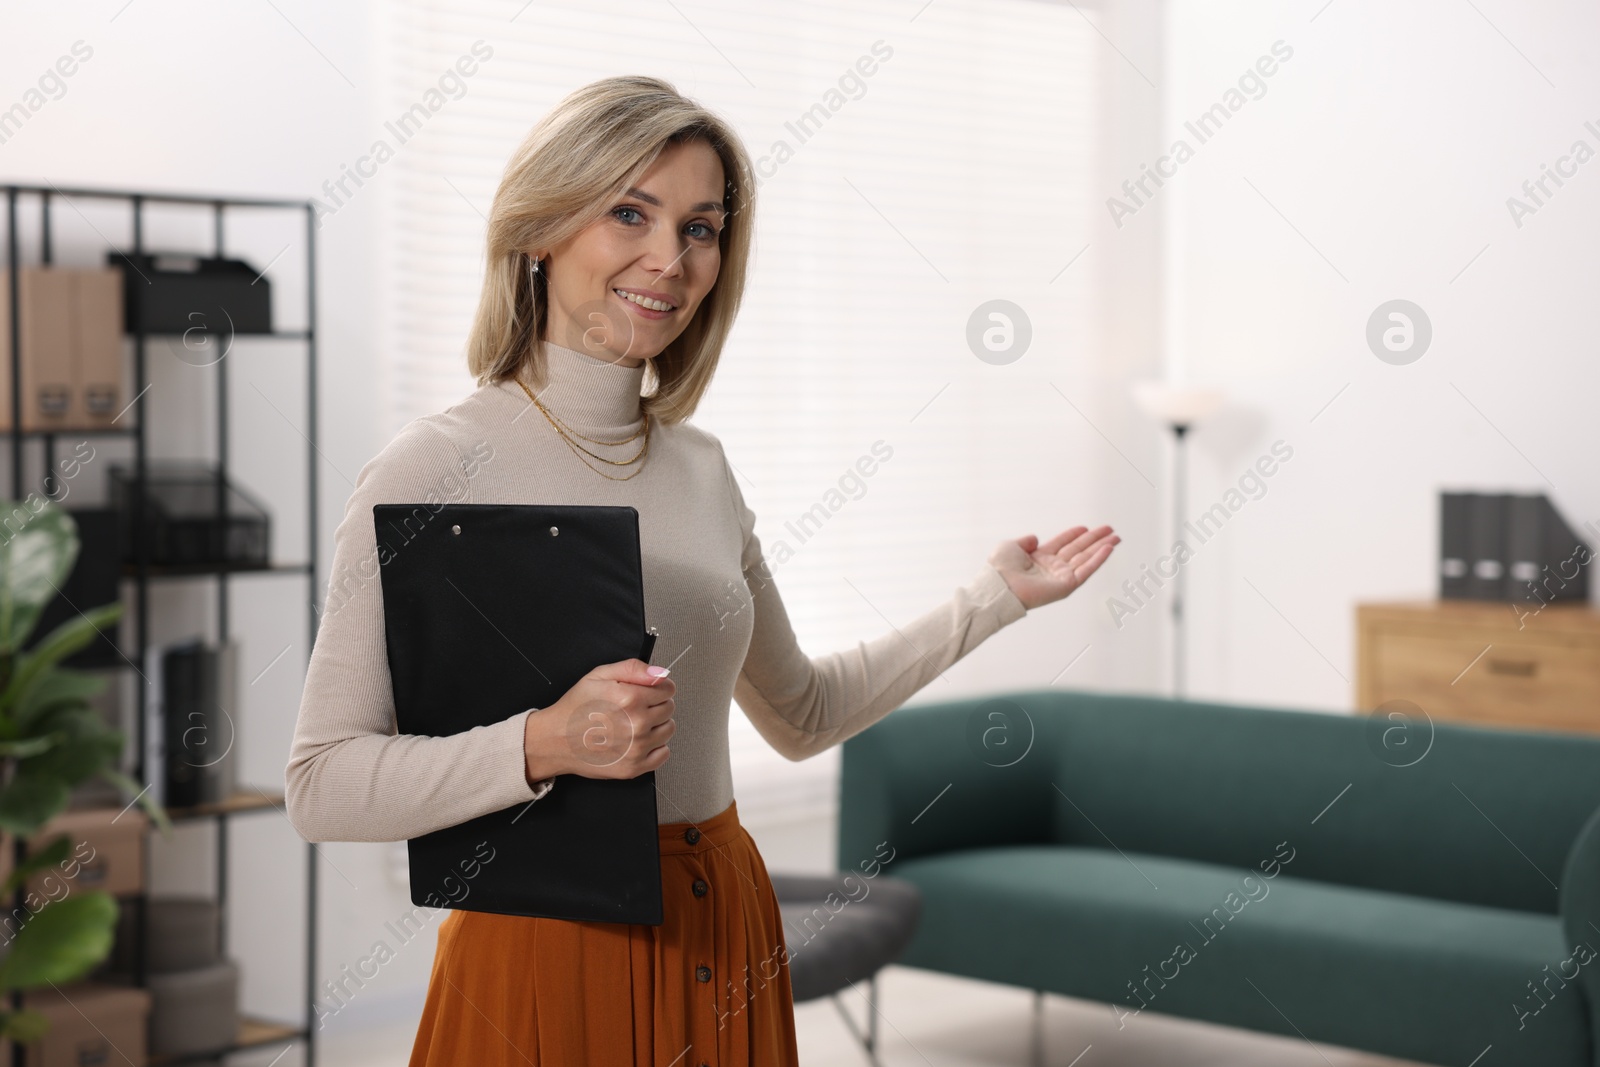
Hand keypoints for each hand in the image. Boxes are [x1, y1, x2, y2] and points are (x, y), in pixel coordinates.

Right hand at [523, 659, 675, 781]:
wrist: (554, 740)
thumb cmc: (575, 708)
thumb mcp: (599, 675)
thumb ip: (633, 669)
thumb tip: (661, 672)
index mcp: (630, 698)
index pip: (668, 689)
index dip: (658, 687)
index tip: (646, 691)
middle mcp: (636, 724)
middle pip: (669, 708)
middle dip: (656, 704)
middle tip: (634, 708)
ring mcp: (636, 748)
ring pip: (668, 730)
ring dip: (657, 725)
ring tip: (634, 724)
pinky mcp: (633, 767)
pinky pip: (663, 754)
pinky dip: (656, 747)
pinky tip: (638, 741)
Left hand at [989, 525, 1119, 610]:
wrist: (1000, 584)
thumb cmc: (999, 568)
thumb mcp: (1011, 546)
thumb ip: (1025, 541)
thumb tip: (1036, 538)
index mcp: (1039, 558)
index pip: (1062, 544)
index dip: (1074, 534)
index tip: (1085, 527)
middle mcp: (1052, 567)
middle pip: (1078, 550)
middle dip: (1094, 539)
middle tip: (1110, 529)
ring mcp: (1060, 577)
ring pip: (1086, 559)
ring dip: (1101, 548)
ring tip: (1116, 537)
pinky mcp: (1066, 586)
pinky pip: (1086, 570)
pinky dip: (1099, 560)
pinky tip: (1108, 548)